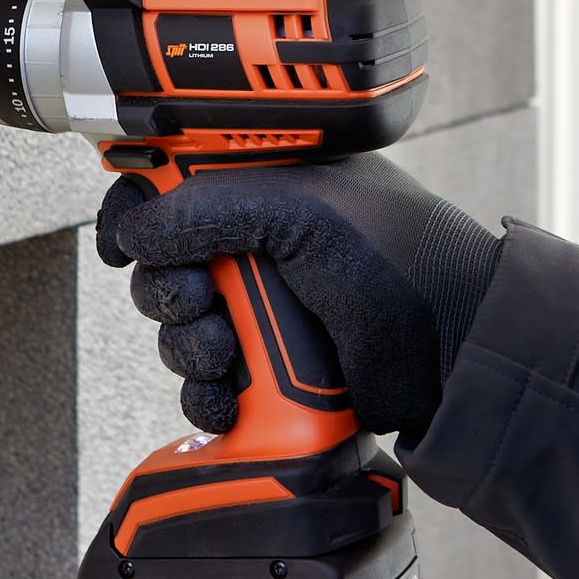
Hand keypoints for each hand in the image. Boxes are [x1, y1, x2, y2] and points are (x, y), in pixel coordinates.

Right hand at [95, 152, 502, 442]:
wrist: (454, 353)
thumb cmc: (405, 261)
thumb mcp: (302, 210)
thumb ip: (208, 207)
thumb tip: (136, 226)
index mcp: (268, 184)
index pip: (174, 184)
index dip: (138, 210)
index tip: (124, 241)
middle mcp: (260, 244)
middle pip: (164, 265)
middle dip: (170, 291)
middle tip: (203, 298)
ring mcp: (264, 309)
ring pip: (178, 331)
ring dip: (191, 347)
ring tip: (232, 350)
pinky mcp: (270, 369)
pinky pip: (204, 386)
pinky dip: (208, 395)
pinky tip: (234, 393)